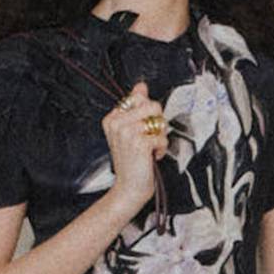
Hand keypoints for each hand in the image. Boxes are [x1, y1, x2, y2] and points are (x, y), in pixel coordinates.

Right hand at [100, 81, 166, 209]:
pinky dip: (161, 149)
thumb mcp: (130, 131)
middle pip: (152, 105)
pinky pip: (162, 137)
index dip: (147, 114)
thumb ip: (136, 106)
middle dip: (157, 123)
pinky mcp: (139, 142)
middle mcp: (117, 123)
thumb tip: (141, 86)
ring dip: (160, 137)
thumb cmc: (131, 162)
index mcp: (112, 118)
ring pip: (159, 121)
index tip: (141, 129)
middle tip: (149, 138)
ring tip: (150, 148)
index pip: (139, 98)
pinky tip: (151, 156)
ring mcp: (127, 132)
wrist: (129, 188)